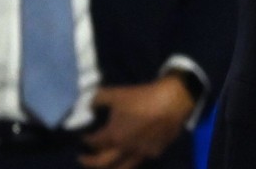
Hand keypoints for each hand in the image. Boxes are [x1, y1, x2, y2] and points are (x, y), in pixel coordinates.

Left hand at [78, 76, 193, 168]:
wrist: (172, 102)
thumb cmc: (142, 97)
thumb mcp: (117, 94)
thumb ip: (97, 98)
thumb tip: (85, 103)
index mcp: (113, 136)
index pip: (93, 142)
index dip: (86, 139)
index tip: (83, 136)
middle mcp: (124, 149)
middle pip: (102, 163)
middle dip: (89, 161)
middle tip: (83, 158)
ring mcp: (141, 153)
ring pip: (122, 168)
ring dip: (110, 168)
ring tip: (106, 166)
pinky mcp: (155, 152)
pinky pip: (141, 158)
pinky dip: (132, 157)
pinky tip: (133, 152)